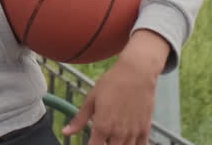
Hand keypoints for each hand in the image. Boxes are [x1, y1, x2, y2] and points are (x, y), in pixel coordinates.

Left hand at [62, 29, 168, 144]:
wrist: (136, 74)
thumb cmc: (112, 83)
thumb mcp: (91, 99)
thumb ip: (79, 119)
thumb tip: (66, 132)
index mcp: (102, 126)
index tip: (90, 141)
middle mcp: (118, 133)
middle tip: (102, 137)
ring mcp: (133, 132)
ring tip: (113, 138)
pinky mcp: (145, 129)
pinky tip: (127, 141)